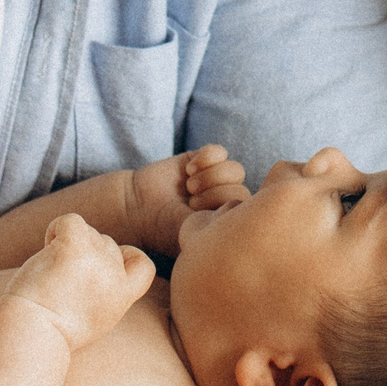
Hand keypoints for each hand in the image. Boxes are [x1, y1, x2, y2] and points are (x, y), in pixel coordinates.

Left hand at [6, 215, 155, 348]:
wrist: (30, 335)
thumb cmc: (50, 331)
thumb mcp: (94, 320)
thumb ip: (106, 294)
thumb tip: (99, 268)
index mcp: (121, 298)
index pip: (143, 265)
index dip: (125, 258)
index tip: (101, 267)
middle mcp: (115, 277)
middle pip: (106, 244)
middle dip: (84, 255)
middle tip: (58, 280)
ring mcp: (98, 261)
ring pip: (88, 232)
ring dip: (66, 244)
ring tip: (49, 272)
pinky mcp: (76, 248)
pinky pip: (71, 221)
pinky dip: (56, 230)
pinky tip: (46, 248)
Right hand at [126, 146, 247, 256]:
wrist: (137, 209)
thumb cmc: (165, 229)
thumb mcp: (197, 234)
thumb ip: (225, 227)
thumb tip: (249, 217)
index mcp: (227, 223)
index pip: (248, 209)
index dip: (224, 207)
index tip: (199, 215)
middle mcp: (225, 201)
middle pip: (242, 188)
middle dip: (214, 194)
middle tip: (191, 202)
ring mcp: (216, 180)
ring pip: (235, 169)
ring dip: (210, 176)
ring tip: (190, 186)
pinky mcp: (202, 161)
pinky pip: (221, 151)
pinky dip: (206, 157)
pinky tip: (189, 169)